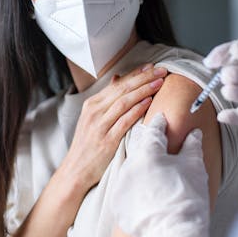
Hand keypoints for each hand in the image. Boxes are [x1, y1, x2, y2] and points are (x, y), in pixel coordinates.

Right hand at [60, 64, 167, 191]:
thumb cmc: (88, 144)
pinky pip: (124, 121)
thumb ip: (106, 99)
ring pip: (124, 102)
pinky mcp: (107, 141)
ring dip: (143, 90)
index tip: (152, 66)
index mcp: (92, 104)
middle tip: (161, 70)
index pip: (118, 84)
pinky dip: (136, 110)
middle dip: (144, 78)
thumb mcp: (92, 118)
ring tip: (159, 83)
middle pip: (123, 89)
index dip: (136, 74)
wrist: (76, 170)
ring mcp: (100, 126)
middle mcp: (95, 112)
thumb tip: (118, 78)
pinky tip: (148, 102)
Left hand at [112, 113, 209, 236]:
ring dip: (142, 167)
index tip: (163, 119)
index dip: (160, 123)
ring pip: (132, 169)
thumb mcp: (194, 167)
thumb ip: (192, 146)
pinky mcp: (118, 204)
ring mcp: (121, 186)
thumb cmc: (187, 199)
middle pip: (139, 148)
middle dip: (150, 145)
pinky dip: (137, 187)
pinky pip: (127, 189)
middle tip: (159, 143)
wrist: (174, 236)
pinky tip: (150, 192)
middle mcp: (129, 166)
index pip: (153, 130)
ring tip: (156, 171)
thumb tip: (193, 133)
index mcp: (147, 153)